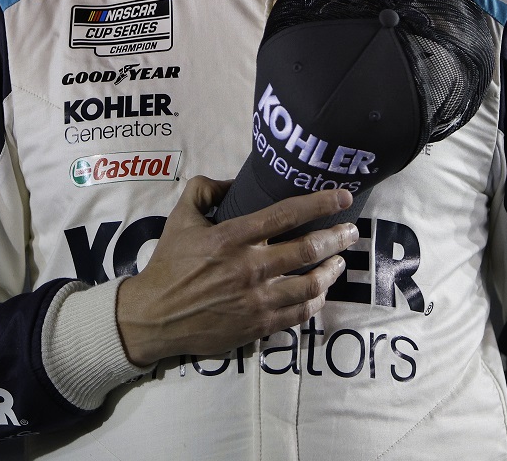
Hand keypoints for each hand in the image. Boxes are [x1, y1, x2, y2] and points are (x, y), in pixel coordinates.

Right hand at [114, 175, 357, 365]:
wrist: (155, 316)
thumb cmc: (169, 264)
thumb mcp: (181, 218)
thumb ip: (204, 189)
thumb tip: (232, 181)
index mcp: (232, 237)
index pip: (286, 215)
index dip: (320, 203)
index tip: (343, 197)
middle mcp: (249, 267)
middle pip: (308, 249)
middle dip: (338, 238)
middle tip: (351, 231)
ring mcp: (257, 300)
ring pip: (311, 284)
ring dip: (332, 270)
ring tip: (340, 261)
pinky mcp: (259, 325)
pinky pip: (300, 313)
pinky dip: (317, 300)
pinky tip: (321, 290)